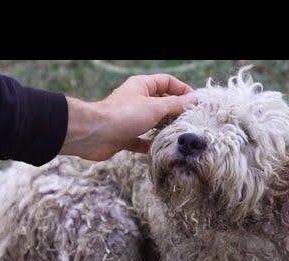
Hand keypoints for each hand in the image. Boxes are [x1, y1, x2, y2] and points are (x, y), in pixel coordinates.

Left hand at [60, 74, 196, 160]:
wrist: (93, 134)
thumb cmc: (123, 115)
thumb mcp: (154, 107)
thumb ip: (175, 105)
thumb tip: (193, 100)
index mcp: (142, 86)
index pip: (167, 82)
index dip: (182, 90)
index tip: (195, 103)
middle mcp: (136, 100)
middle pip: (161, 102)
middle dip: (176, 111)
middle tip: (190, 122)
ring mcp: (130, 118)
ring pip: (152, 122)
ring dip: (164, 128)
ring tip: (179, 136)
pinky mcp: (124, 136)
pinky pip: (142, 139)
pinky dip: (151, 144)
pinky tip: (162, 150)